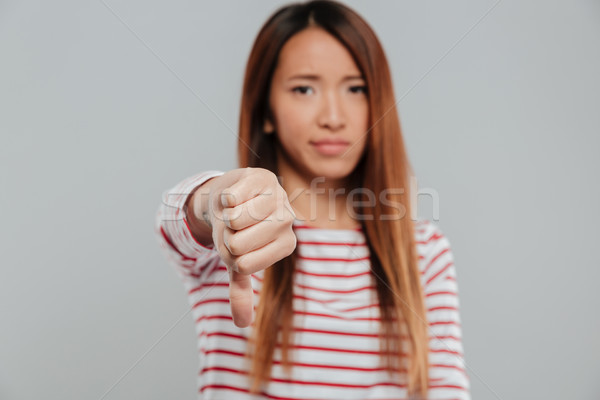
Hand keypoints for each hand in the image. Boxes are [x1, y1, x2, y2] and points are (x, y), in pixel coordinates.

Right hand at [202, 168, 296, 327]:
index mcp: (287, 245)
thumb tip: (241, 324)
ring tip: (235, 210)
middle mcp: (288, 221)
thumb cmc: (238, 231)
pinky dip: (224, 198)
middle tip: (235, 226)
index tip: (239, 244)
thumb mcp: (238, 260)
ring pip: (235, 220)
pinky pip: (231, 198)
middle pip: (237, 243)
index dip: (230, 255)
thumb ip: (241, 291)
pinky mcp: (262, 177)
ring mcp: (278, 196)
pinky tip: (235, 195)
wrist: (232, 196)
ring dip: (224, 216)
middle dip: (226, 236)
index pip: (243, 264)